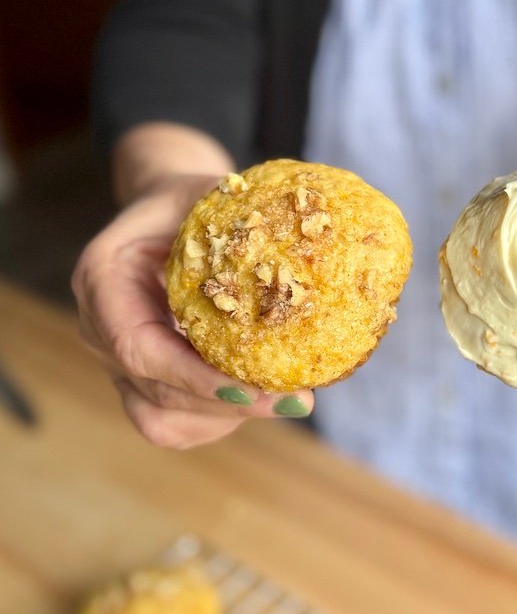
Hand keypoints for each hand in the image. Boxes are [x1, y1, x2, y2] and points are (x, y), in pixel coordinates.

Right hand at [72, 172, 313, 448]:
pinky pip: (172, 423)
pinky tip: (259, 396)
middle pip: (156, 392)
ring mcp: (115, 361)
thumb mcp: (209, 190)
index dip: (195, 377)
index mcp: (104, 277)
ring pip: (162, 419)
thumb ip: (244, 217)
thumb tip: (319, 251)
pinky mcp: (139, 381)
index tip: (258, 388)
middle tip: (296, 399)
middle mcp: (100, 327)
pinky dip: (218, 418)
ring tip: (283, 398)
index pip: (139, 347)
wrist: (167, 214)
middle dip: (228, 403)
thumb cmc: (190, 200)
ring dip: (226, 416)